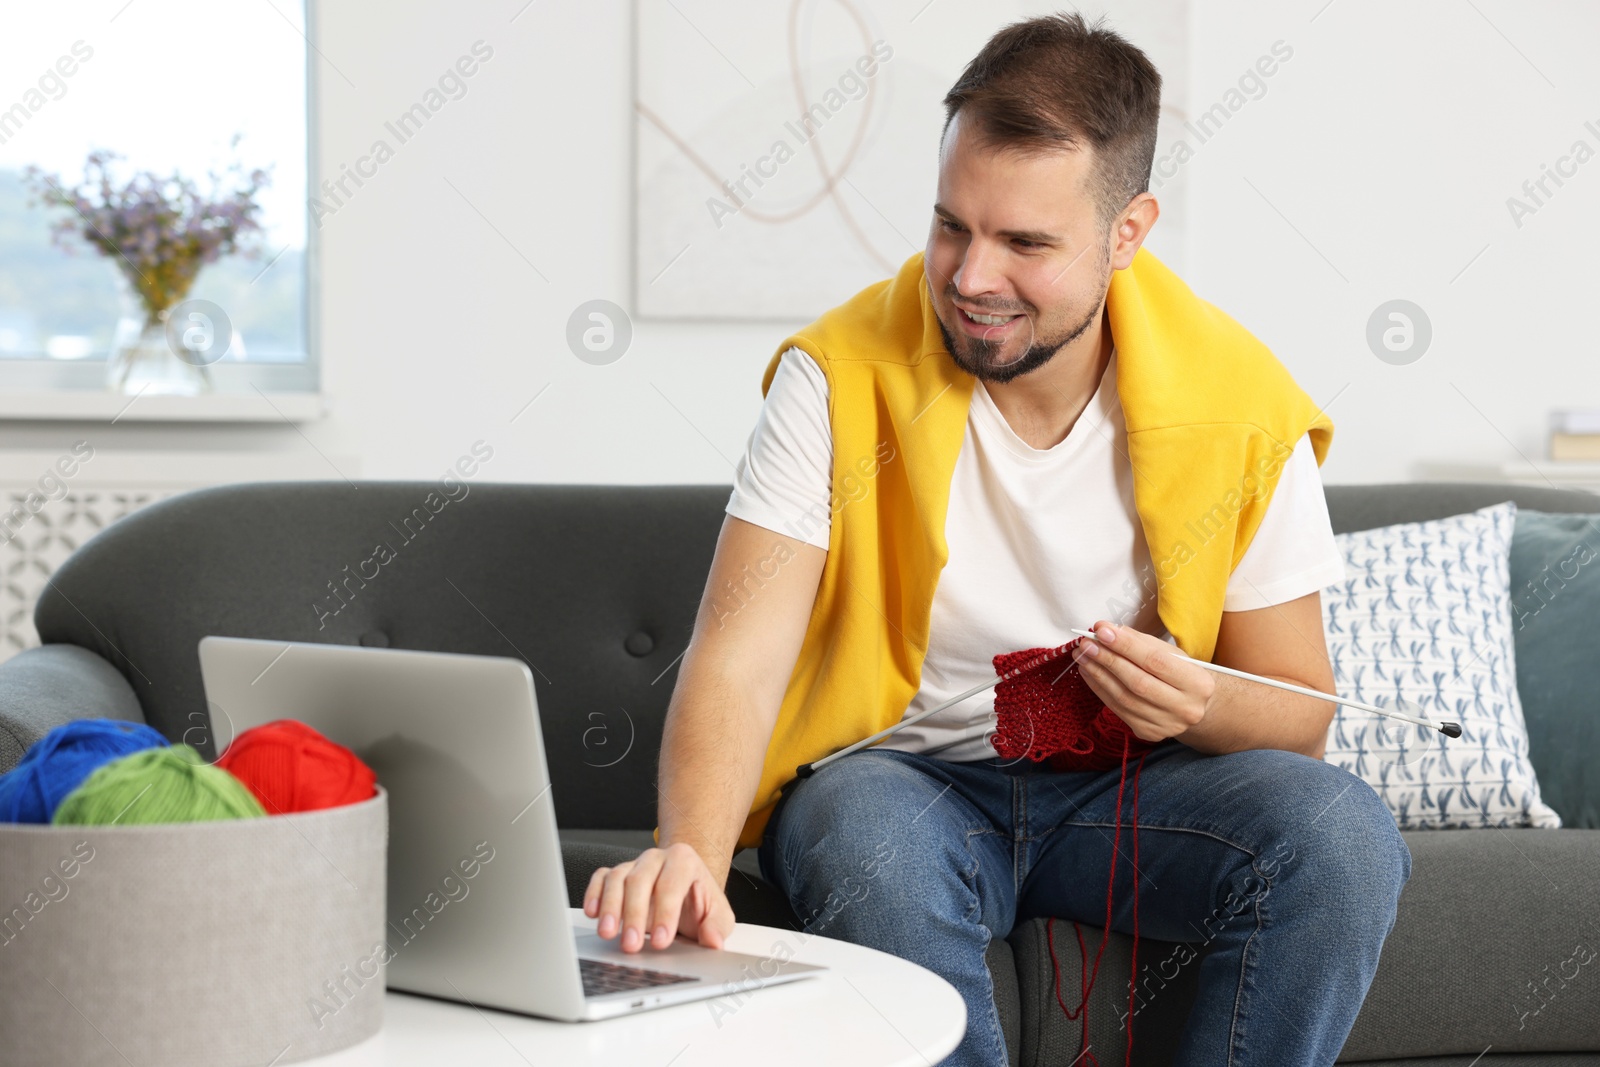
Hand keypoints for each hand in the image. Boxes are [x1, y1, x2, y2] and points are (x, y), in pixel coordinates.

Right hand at [582, 842, 736, 953]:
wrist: (686, 890)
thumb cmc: (700, 902)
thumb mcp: (718, 914)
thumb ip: (718, 926)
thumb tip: (713, 941)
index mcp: (684, 861)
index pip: (672, 884)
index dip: (666, 913)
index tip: (662, 941)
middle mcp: (657, 858)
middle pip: (640, 880)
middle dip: (634, 914)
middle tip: (631, 944)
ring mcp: (634, 864)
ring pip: (617, 878)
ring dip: (610, 907)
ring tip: (608, 933)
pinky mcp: (616, 874)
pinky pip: (601, 878)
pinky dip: (594, 894)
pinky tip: (593, 914)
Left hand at [1073, 620, 1215, 742]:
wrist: (1193, 707)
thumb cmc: (1179, 674)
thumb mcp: (1170, 653)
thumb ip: (1140, 641)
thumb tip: (1107, 630)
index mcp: (1198, 683)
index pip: (1155, 661)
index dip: (1126, 645)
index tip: (1101, 630)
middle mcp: (1186, 708)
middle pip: (1137, 682)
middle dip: (1107, 660)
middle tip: (1086, 644)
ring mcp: (1167, 725)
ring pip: (1124, 698)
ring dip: (1098, 674)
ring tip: (1082, 656)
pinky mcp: (1149, 733)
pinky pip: (1118, 709)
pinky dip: (1100, 689)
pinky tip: (1089, 673)